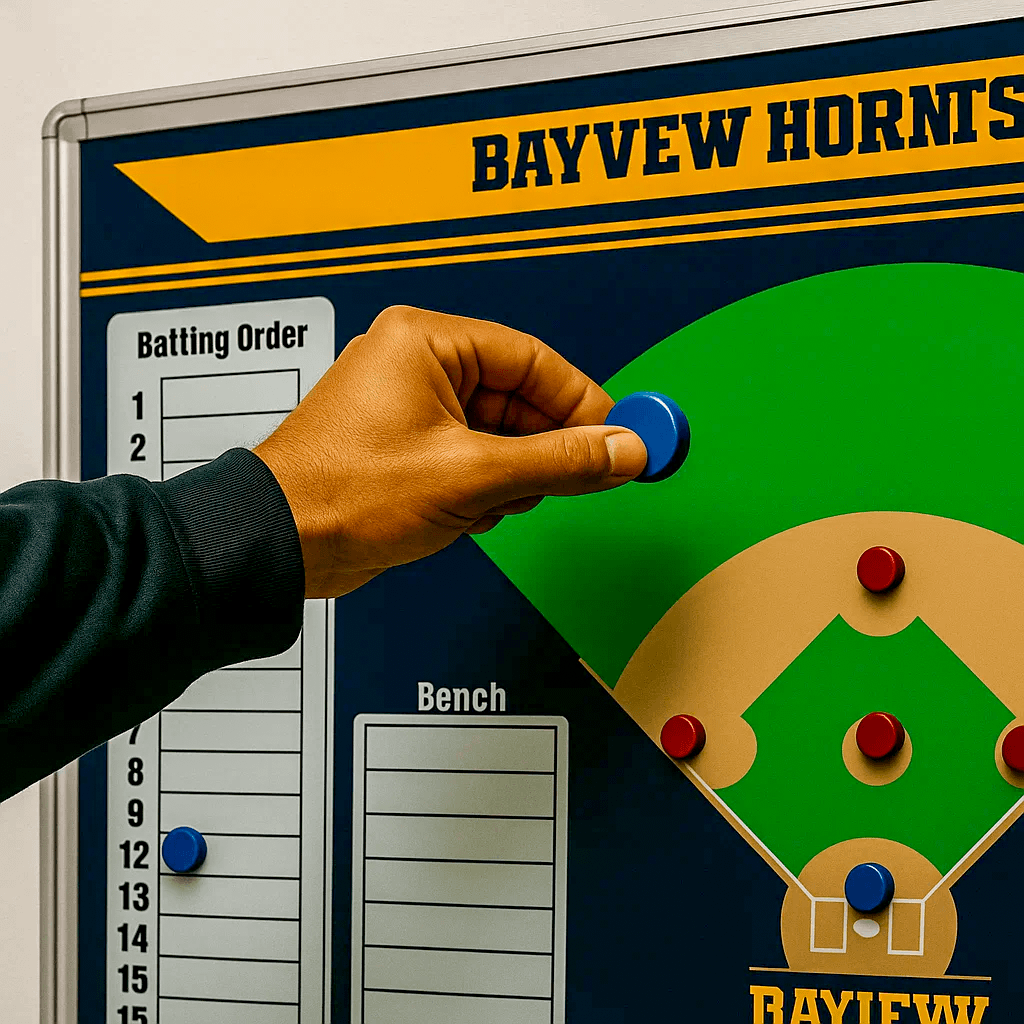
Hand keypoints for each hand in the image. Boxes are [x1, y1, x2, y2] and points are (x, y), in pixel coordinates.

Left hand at [254, 305, 647, 597]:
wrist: (278, 546)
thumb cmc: (345, 494)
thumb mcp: (471, 476)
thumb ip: (558, 462)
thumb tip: (623, 450)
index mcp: (425, 343)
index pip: (532, 359)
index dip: (583, 401)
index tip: (621, 436)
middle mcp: (417, 366)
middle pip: (518, 398)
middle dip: (543, 448)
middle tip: (580, 479)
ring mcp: (410, 408)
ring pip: (498, 434)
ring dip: (511, 476)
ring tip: (491, 503)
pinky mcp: (407, 448)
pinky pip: (472, 458)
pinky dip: (483, 489)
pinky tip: (466, 514)